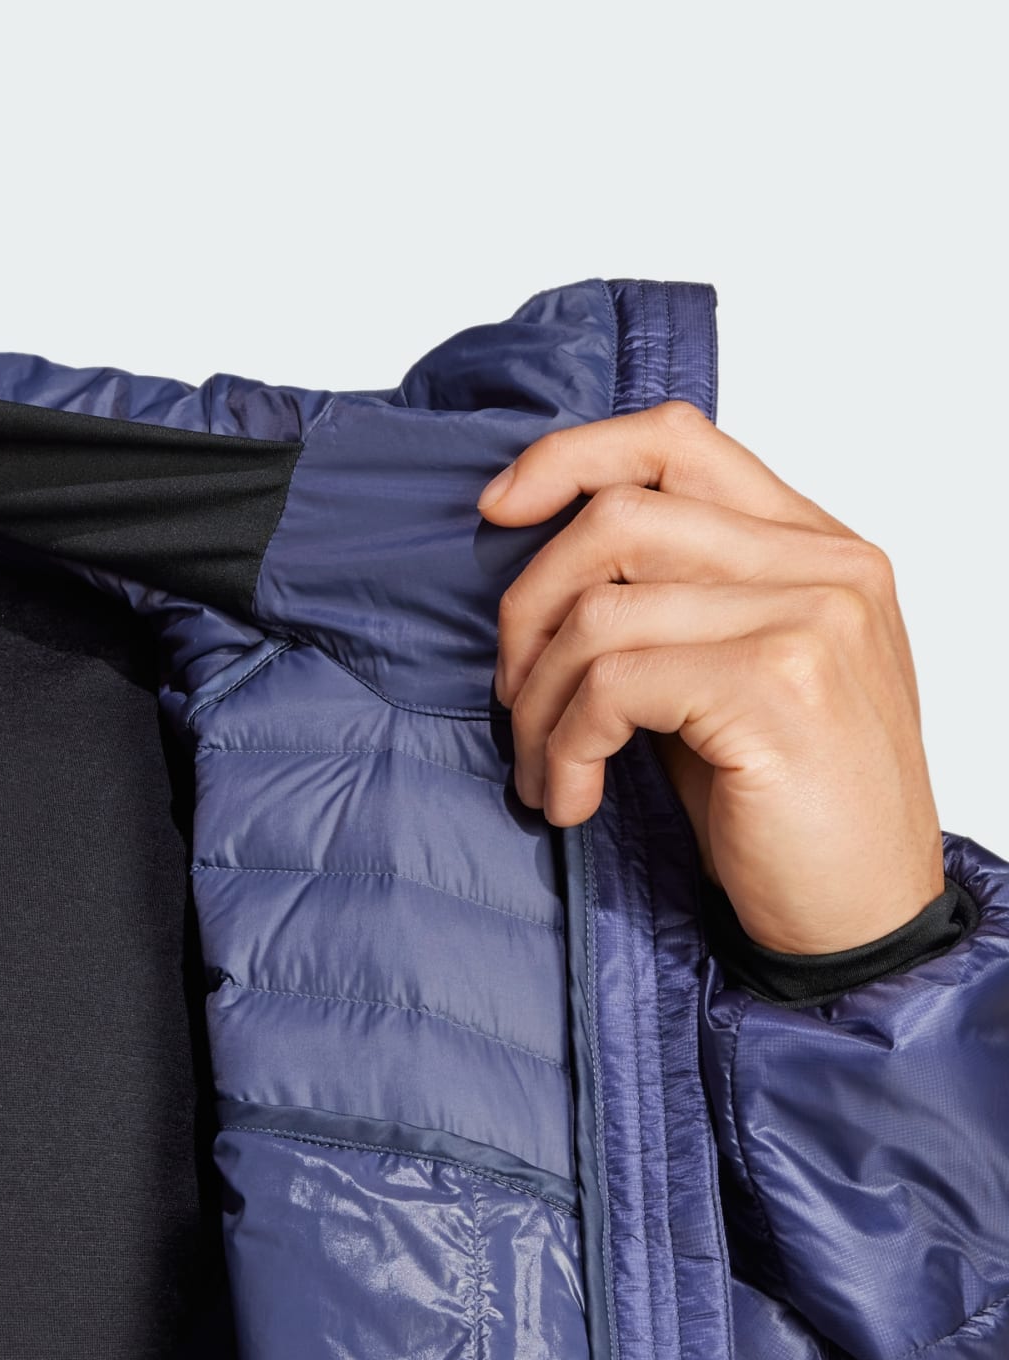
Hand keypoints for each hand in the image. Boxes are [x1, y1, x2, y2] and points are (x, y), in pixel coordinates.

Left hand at [482, 400, 944, 955]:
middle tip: (511, 698)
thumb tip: (542, 569)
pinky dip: (564, 746)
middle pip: (615, 518)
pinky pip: (610, 684)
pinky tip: (571, 800)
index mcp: (814, 546)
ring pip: (598, 612)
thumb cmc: (784, 808)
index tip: (498, 511)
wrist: (860, 919)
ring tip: (542, 770)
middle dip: (527, 610)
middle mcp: (825, 566)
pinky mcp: (778, 686)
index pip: (675, 440)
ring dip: (535, 704)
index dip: (568, 459)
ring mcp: (811, 619)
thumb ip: (670, 604)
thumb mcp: (724, 680)